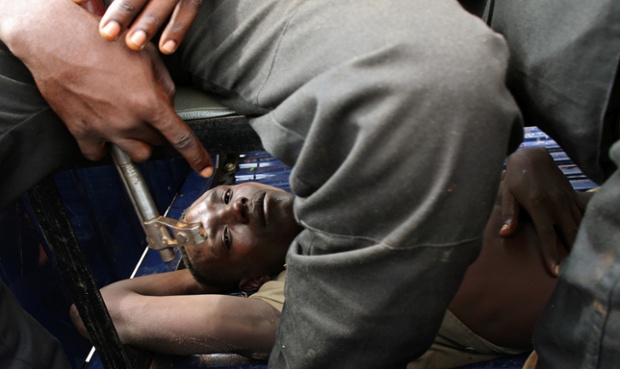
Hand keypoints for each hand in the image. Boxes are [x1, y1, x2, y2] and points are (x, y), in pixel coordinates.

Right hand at [8, 1, 211, 175]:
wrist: (55, 39)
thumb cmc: (99, 41)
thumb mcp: (145, 56)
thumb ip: (164, 85)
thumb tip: (170, 104)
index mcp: (148, 102)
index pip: (181, 139)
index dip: (196, 156)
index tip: (203, 167)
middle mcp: (128, 121)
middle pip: (156, 142)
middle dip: (157, 129)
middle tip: (145, 109)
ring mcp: (104, 129)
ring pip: (134, 153)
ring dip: (137, 141)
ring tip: (127, 119)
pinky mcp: (80, 131)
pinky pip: (98, 154)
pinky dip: (104, 146)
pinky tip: (104, 129)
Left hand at [498, 148, 588, 275]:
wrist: (532, 156)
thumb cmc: (515, 177)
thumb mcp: (507, 193)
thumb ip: (509, 214)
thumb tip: (504, 234)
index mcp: (538, 206)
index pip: (547, 235)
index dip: (551, 254)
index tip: (556, 271)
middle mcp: (556, 204)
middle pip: (569, 233)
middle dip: (573, 253)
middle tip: (574, 273)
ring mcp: (567, 199)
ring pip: (579, 225)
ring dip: (581, 242)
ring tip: (583, 261)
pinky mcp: (572, 195)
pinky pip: (583, 213)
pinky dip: (586, 227)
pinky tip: (588, 239)